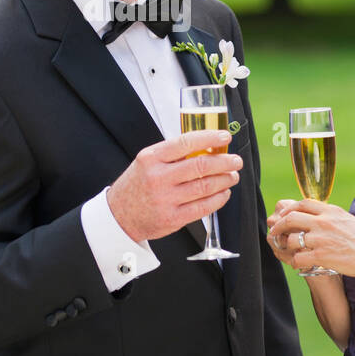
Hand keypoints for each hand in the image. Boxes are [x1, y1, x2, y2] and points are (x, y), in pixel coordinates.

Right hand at [107, 131, 240, 242]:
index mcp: (151, 158)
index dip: (210, 138)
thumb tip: (208, 145)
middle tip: (236, 161)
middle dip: (225, 162)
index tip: (225, 137)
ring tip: (232, 176)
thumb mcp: (147, 162)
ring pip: (206, 186)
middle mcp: (158, 177)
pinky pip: (203, 207)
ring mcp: (165, 199)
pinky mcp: (172, 218)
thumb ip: (173, 154)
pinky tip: (224, 193)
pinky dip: (219, 199)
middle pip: (201, 166)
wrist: (119, 216)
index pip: (186, 142)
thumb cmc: (138, 185)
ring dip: (225, 180)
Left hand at [267, 199, 354, 280]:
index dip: (289, 208)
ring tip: (289, 251)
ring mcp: (321, 239)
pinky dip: (295, 262)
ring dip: (287, 246)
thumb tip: (324, 219)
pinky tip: (300, 264)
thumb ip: (334, 219)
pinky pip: (298, 258)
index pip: (303, 203)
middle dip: (279, 225)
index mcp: (332, 211)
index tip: (284, 215)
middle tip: (275, 232)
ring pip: (291, 239)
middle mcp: (324, 222)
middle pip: (291, 217)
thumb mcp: (350, 221)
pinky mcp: (321, 256)